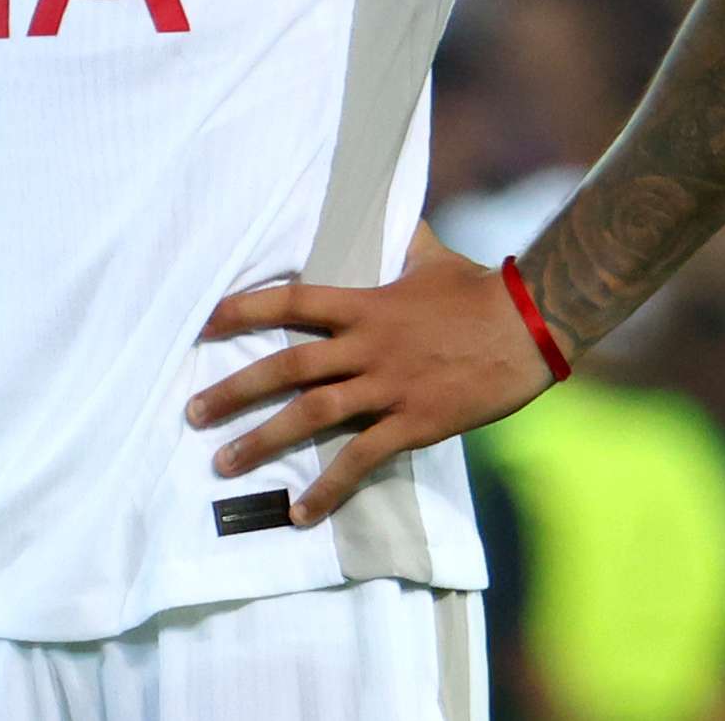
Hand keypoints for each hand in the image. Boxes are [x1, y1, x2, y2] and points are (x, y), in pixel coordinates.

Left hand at [189, 237, 557, 525]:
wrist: (533, 324)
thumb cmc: (481, 289)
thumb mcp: (431, 256)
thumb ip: (400, 241)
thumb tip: (392, 213)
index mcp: (364, 305)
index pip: (289, 303)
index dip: (243, 311)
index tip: (204, 324)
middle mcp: (366, 346)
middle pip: (286, 367)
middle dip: (233, 390)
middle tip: (191, 412)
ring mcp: (388, 387)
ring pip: (312, 415)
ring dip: (263, 441)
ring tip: (223, 462)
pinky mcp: (416, 423)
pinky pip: (362, 459)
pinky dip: (329, 487)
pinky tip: (300, 511)